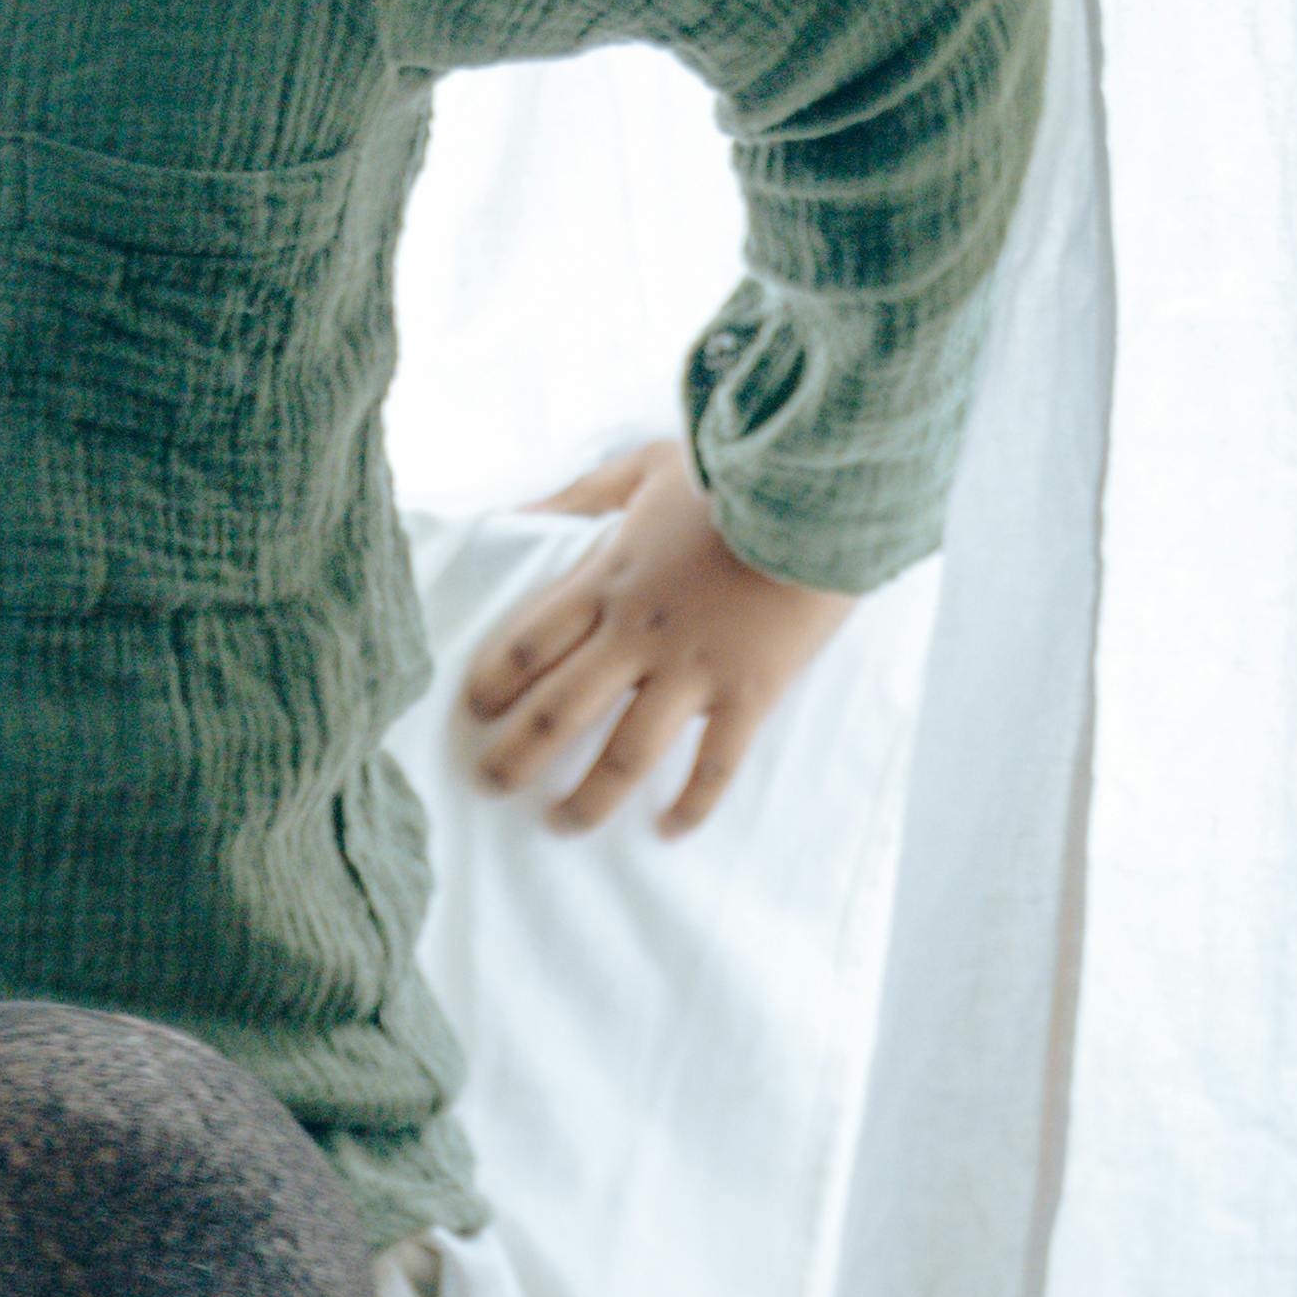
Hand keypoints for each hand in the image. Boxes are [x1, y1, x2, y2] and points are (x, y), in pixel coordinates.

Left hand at [462, 440, 853, 837]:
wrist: (821, 489)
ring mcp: (692, 672)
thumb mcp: (646, 464)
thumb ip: (578, 492)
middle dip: (515, 757)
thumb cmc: (736, 472)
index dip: (494, 682)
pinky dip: (691, 807)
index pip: (530, 645)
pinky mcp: (747, 694)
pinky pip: (713, 768)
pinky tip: (668, 832)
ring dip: (586, 799)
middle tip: (488, 785)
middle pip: (558, 713)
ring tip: (560, 825)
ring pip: (623, 757)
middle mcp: (638, 637)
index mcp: (609, 582)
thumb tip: (511, 514)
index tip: (476, 711)